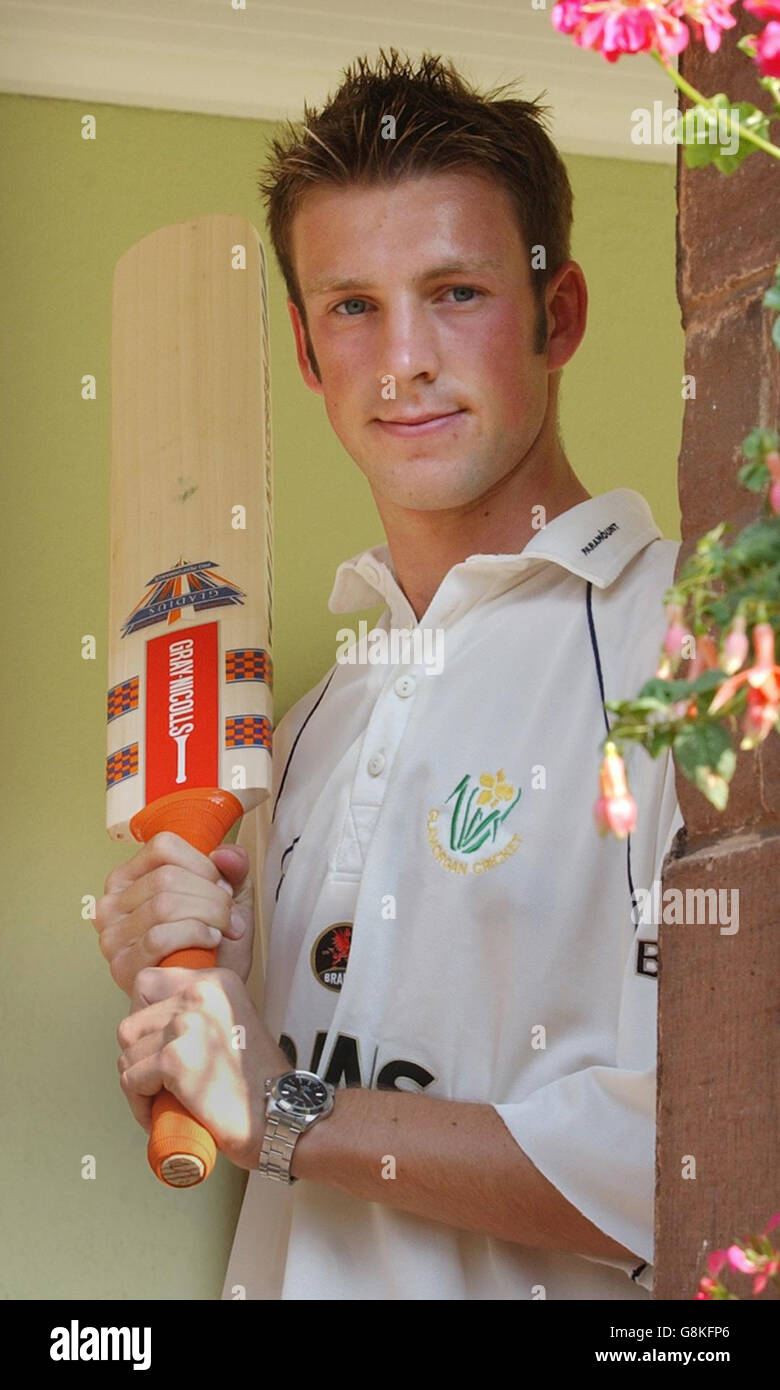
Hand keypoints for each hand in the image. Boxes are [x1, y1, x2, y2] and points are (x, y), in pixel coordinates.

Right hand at [95, 833, 255, 994]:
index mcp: (129, 878)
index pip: (163, 847)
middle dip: (212, 895)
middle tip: (230, 915)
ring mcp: (111, 936)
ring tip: (223, 929)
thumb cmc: (214, 945)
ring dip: (208, 915)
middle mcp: (110, 903)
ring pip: (165, 904)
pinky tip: (210, 942)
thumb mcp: (231, 897)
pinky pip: (159, 936)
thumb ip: (234, 868)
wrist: (210, 993)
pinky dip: (194, 934)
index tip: (222, 886)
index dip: (203, 864)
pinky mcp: (121, 966)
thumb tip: (224, 854)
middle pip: (167, 877)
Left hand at [117, 965, 289, 1170]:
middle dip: (138, 1057)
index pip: (146, 983)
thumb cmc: (257, 1079)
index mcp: (215, 981)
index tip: (157, 1045)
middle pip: (131, 1023)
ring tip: (160, 1100)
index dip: (144, 1020)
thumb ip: (198, 1011)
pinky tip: (159, 1114)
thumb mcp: (232, 1021)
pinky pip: (131, 1081)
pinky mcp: (175, 1060)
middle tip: (157, 1080)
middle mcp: (200, 994)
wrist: (281, 1113)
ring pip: (127, 1055)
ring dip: (138, 1083)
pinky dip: (139, 1105)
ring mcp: (186, 1025)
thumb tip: (149, 1022)